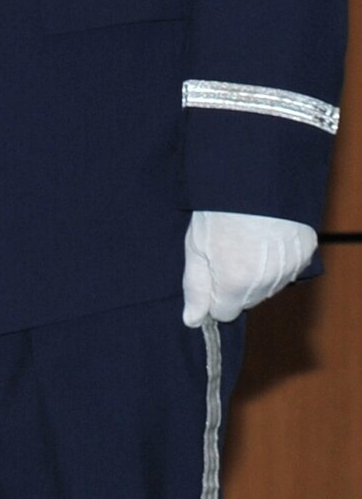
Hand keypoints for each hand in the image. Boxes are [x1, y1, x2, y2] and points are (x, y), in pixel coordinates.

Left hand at [182, 210, 317, 325]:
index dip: (214, 295)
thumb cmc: (219, 210)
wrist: (255, 178)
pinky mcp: (306, 255)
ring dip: (258, 274)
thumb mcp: (196, 246)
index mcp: (235, 283)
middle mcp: (266, 284)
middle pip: (247, 301)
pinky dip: (278, 260)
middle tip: (227, 251)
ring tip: (247, 241)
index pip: (224, 313)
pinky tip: (267, 238)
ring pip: (268, 287)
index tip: (211, 272)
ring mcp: (289, 270)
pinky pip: (288, 270)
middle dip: (235, 285)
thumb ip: (195, 287)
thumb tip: (193, 321)